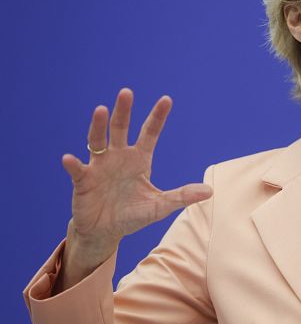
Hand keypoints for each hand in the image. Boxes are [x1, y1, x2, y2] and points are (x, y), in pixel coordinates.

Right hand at [61, 88, 212, 256]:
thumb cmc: (133, 215)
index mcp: (139, 159)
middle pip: (120, 129)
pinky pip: (77, 170)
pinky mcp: (83, 181)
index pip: (150, 133)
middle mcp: (118, 157)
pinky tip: (69, 159)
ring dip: (98, 126)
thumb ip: (182, 196)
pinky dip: (73, 164)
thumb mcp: (160, 206)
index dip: (157, 117)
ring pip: (97, 141)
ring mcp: (99, 167)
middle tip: (126, 92)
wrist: (106, 231)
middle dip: (124, 111)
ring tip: (101, 110)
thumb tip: (209, 191)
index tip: (167, 99)